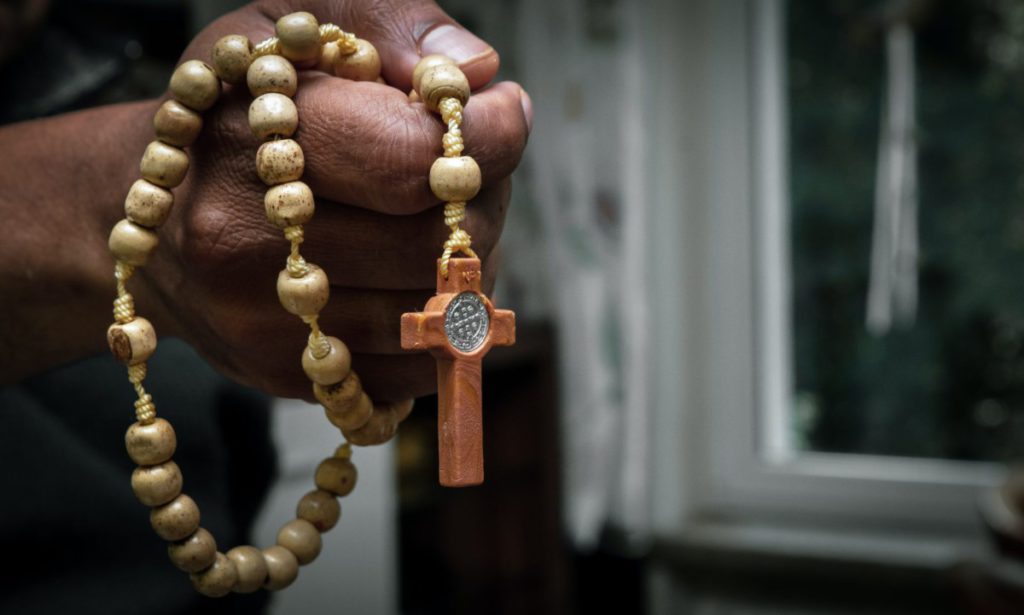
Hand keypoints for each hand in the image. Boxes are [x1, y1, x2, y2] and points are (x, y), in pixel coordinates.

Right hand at [136, 0, 530, 401]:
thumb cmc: (236, 108)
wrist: (136, 211)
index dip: (487, 137)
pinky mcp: (284, 375)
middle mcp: (245, 245)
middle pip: (436, 244)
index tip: (501, 112)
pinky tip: (413, 276)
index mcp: (252, 144)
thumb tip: (477, 73)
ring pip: (436, 313)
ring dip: (468, 264)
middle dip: (482, 198)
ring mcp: (263, 325)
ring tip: (435, 218)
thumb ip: (388, 21)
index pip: (410, 161)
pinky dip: (439, 324)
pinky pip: (415, 369)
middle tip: (467, 168)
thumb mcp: (290, 26)